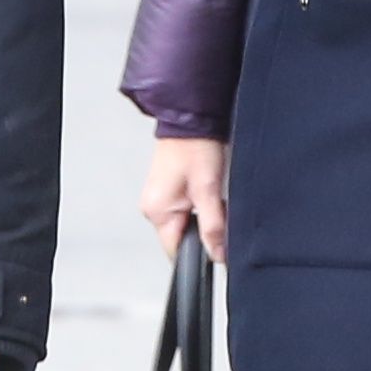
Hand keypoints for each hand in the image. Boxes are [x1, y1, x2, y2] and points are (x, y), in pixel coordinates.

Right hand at [142, 134, 228, 259]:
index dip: (199, 251)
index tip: (216, 241)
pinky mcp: (168, 189)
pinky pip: (185, 208)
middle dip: (203, 230)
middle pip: (182, 237)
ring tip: (211, 190)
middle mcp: (153, 207)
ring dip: (203, 215)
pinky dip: (200, 204)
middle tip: (216, 205)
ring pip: (186, 222)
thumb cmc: (196, 146)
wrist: (192, 117)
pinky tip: (207, 187)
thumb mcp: (209, 190)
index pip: (176, 251)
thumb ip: (213, 226)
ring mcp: (160, 198)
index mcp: (157, 211)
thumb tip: (218, 253)